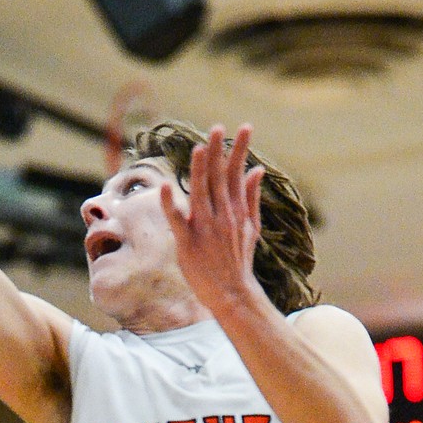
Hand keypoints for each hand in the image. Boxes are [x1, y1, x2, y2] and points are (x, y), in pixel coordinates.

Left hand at [160, 125, 265, 318]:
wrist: (233, 294)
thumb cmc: (239, 260)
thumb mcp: (252, 228)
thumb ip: (252, 197)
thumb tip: (257, 170)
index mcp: (237, 211)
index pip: (237, 174)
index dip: (240, 150)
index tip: (244, 127)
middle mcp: (223, 217)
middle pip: (219, 179)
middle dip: (218, 152)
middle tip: (217, 128)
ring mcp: (205, 229)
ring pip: (201, 194)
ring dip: (199, 171)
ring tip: (199, 148)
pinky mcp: (187, 243)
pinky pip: (177, 220)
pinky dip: (170, 204)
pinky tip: (164, 186)